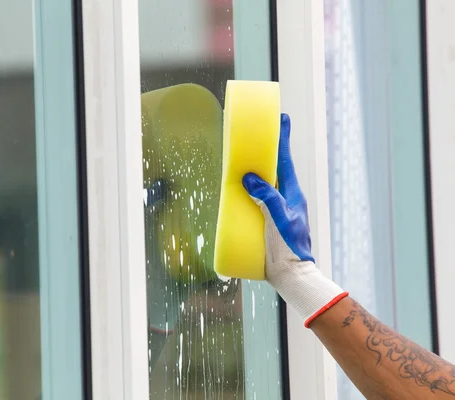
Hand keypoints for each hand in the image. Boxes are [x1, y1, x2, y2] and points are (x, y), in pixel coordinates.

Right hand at [242, 113, 347, 326]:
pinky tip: (237, 190)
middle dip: (268, 149)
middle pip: (275, 167)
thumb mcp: (280, 219)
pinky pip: (256, 199)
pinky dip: (248, 190)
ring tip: (243, 157)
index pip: (285, 160)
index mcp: (292, 194)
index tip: (282, 118)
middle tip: (259, 133)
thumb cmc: (290, 247)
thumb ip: (267, 197)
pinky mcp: (267, 220)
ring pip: (265, 182)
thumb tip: (250, 177)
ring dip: (256, 169)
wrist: (291, 274)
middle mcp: (285, 198)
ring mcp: (276, 209)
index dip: (283, 139)